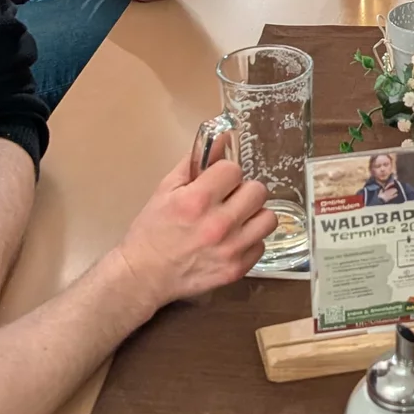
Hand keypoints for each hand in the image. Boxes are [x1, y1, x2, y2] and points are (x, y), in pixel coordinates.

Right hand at [114, 157, 276, 309]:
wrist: (145, 275)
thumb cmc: (152, 229)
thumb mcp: (165, 189)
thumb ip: (194, 162)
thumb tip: (223, 138)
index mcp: (197, 201)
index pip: (234, 170)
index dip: (225, 173)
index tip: (216, 182)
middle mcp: (218, 224)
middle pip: (257, 191)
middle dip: (243, 191)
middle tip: (229, 199)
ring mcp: (231, 249)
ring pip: (268, 218)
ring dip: (253, 215)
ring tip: (236, 219)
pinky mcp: (237, 269)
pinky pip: (261, 244)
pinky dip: (250, 240)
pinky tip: (232, 240)